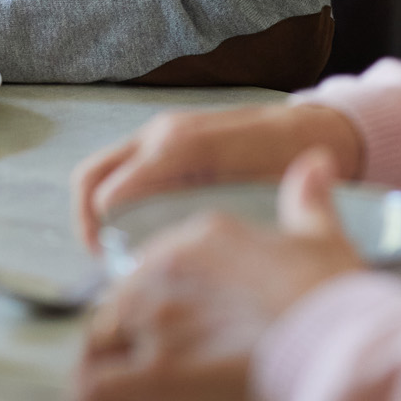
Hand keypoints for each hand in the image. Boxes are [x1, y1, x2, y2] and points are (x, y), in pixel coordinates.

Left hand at [71, 148, 363, 400]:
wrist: (334, 343)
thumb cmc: (329, 296)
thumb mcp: (321, 236)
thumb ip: (308, 198)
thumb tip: (316, 161)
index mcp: (204, 232)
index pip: (154, 259)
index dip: (160, 291)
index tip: (175, 314)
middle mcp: (170, 266)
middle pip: (122, 294)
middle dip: (130, 325)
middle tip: (152, 355)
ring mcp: (157, 316)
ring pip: (102, 335)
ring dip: (111, 359)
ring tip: (130, 385)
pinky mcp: (155, 371)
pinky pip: (97, 386)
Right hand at [72, 103, 364, 249]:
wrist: (312, 129)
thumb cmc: (292, 161)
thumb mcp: (262, 191)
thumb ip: (216, 214)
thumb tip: (169, 243)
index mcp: (180, 145)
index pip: (112, 193)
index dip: (107, 238)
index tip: (124, 272)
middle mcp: (160, 134)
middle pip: (90, 179)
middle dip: (88, 226)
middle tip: (108, 264)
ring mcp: (159, 135)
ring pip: (98, 176)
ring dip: (98, 216)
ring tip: (120, 256)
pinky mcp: (163, 144)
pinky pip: (120, 173)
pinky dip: (116, 205)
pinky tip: (141, 237)